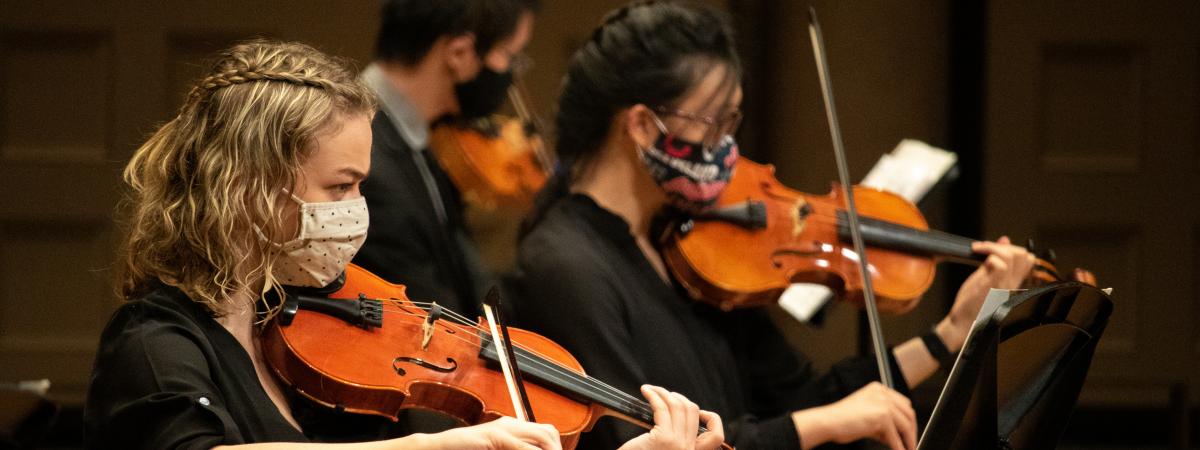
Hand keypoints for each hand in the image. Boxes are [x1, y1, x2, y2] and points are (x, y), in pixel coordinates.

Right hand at [423, 416, 560, 449]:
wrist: (436, 449)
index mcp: (511, 429)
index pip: (546, 433)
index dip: (555, 447)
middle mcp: (510, 425)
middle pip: (548, 432)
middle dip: (556, 449)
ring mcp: (502, 429)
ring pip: (540, 436)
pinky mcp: (492, 436)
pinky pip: (518, 445)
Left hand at [618, 385, 724, 449]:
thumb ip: (676, 441)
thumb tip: (677, 417)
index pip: (715, 436)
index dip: (710, 418)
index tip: (695, 411)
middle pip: (694, 412)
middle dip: (679, 397)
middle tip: (665, 395)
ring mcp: (678, 445)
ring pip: (678, 406)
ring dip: (664, 392)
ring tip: (652, 390)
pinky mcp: (663, 438)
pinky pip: (662, 407)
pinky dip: (654, 395)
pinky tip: (646, 391)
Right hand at [791, 382, 915, 449]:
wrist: (828, 422)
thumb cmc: (841, 420)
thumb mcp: (866, 417)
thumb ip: (882, 423)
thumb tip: (897, 435)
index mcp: (878, 389)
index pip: (903, 403)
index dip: (908, 419)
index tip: (909, 431)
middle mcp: (882, 393)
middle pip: (908, 412)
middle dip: (911, 430)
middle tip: (911, 443)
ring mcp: (883, 404)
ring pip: (905, 425)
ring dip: (908, 440)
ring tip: (908, 449)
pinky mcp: (882, 417)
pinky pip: (895, 436)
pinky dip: (899, 447)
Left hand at [939, 236, 1035, 350]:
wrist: (963, 326)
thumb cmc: (972, 304)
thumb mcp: (985, 278)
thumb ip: (995, 260)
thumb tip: (1004, 239)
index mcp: (1012, 283)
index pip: (1028, 259)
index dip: (1013, 248)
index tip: (993, 249)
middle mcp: (1012, 284)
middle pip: (1023, 254)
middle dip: (1004, 245)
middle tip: (984, 248)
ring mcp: (1003, 286)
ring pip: (1011, 256)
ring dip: (992, 246)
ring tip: (978, 249)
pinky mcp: (992, 287)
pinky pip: (998, 264)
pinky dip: (987, 254)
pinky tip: (976, 256)